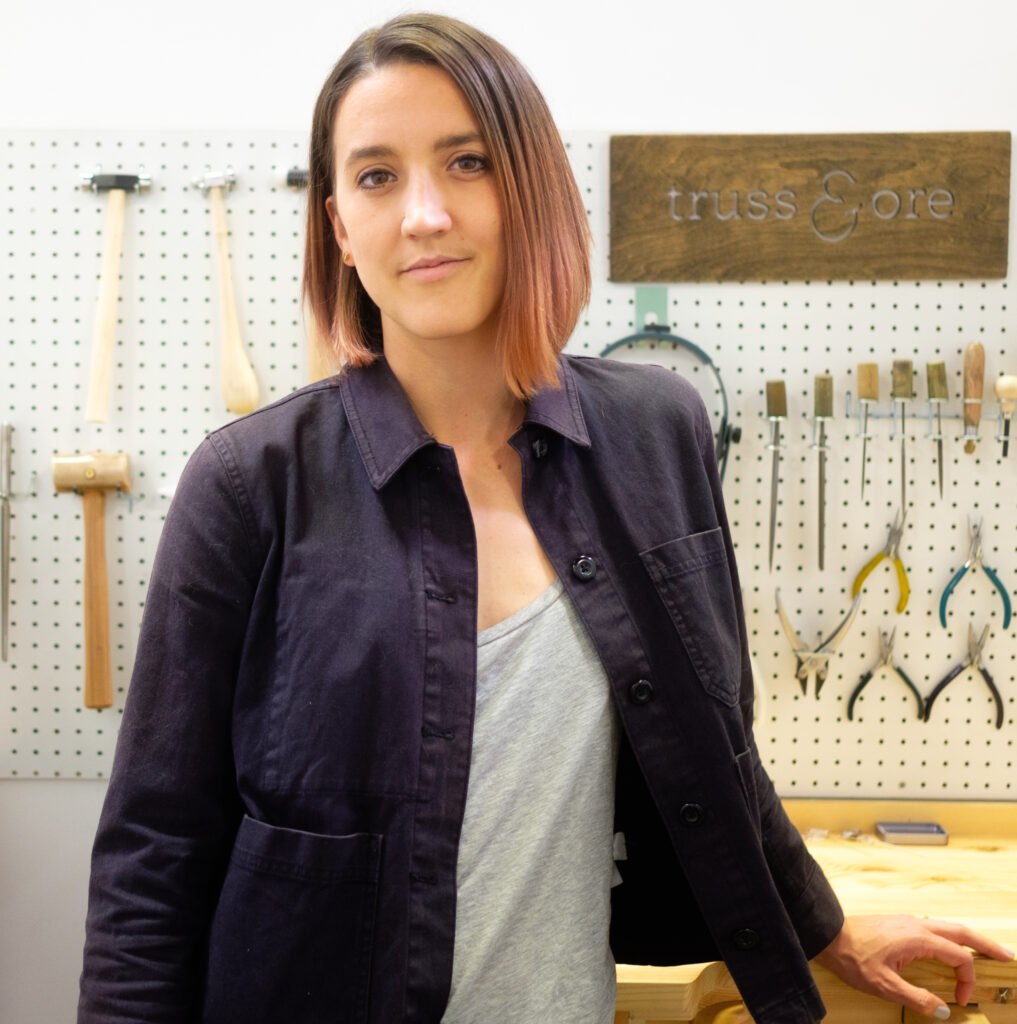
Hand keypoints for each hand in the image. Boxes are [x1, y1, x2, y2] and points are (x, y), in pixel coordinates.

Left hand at [813, 914, 1013, 1017]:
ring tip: (985, 949)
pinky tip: (949, 945)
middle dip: (986, 943)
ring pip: (947, 926)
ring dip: (968, 938)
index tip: (958, 1000)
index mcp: (918, 937)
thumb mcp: (885, 985)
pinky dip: (950, 936)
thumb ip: (918, 998)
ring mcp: (907, 921)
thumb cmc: (852, 958)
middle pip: (960, 930)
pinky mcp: (898, 923)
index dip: (966, 980)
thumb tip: (944, 1010)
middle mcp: (916, 924)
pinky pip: (933, 927)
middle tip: (1008, 956)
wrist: (827, 934)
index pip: (959, 956)